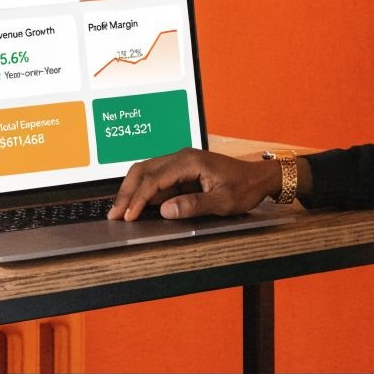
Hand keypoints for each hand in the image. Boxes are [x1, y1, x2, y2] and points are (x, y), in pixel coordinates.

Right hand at [108, 148, 280, 220]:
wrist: (259, 178)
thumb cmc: (244, 188)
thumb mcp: (222, 202)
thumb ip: (193, 205)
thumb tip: (165, 210)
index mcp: (189, 161)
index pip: (154, 179)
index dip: (138, 199)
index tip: (129, 216)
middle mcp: (181, 157)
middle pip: (143, 171)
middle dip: (127, 193)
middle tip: (115, 214)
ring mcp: (180, 162)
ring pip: (146, 172)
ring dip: (132, 190)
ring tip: (120, 211)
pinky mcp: (181, 170)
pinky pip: (156, 178)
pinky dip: (143, 190)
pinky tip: (137, 205)